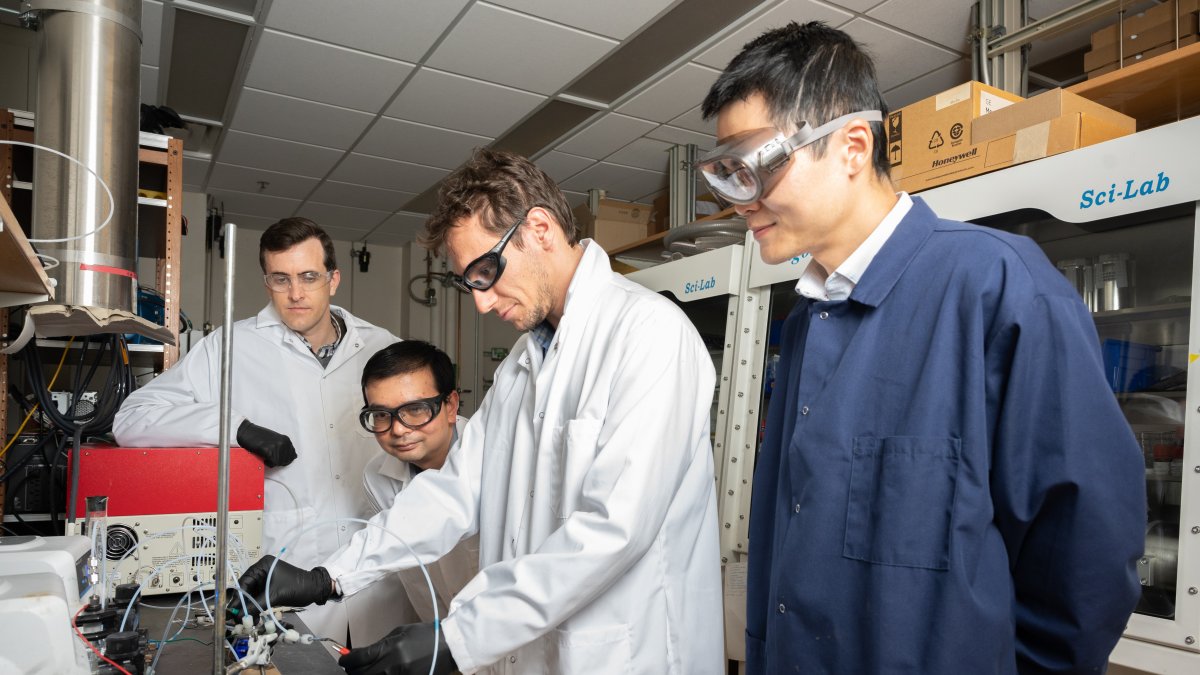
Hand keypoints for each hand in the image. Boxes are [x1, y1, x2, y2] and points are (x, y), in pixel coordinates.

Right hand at [227, 555, 332, 620]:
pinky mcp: (271, 587)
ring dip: (248, 606)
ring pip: (252, 594)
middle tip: (234, 617)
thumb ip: (256, 605)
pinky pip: (259, 597)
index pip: (245, 581)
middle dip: (242, 603)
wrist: (315, 589)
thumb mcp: (275, 596)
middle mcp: (263, 570)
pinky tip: (252, 616)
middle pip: (247, 588)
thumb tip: (239, 616)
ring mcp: (267, 579)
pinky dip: (255, 606)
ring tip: (242, 620)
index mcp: (263, 565)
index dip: (237, 596)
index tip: (231, 610)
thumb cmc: (296, 587)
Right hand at [236, 420, 297, 466]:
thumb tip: (295, 456)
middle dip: (277, 461)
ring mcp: (276, 446)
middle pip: (285, 461)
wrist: (247, 432)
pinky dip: (267, 462)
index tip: (276, 457)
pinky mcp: (268, 451)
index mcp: (286, 440)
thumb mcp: (276, 439)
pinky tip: (263, 456)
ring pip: (278, 463)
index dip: (284, 460)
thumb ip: (285, 447)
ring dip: (271, 462)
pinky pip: (272, 463)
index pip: (292, 456)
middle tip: (269, 455)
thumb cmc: (260, 436)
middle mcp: (283, 443)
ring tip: (265, 454)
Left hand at [338, 622, 456, 674]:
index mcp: (391, 648)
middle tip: (351, 667)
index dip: (346, 660)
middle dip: (352, 670)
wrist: (448, 647)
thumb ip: (379, 645)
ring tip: (364, 671)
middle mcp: (393, 666)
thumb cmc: (425, 636)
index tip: (344, 659)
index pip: (358, 659)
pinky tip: (378, 674)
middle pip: (360, 674)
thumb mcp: (399, 633)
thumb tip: (360, 654)